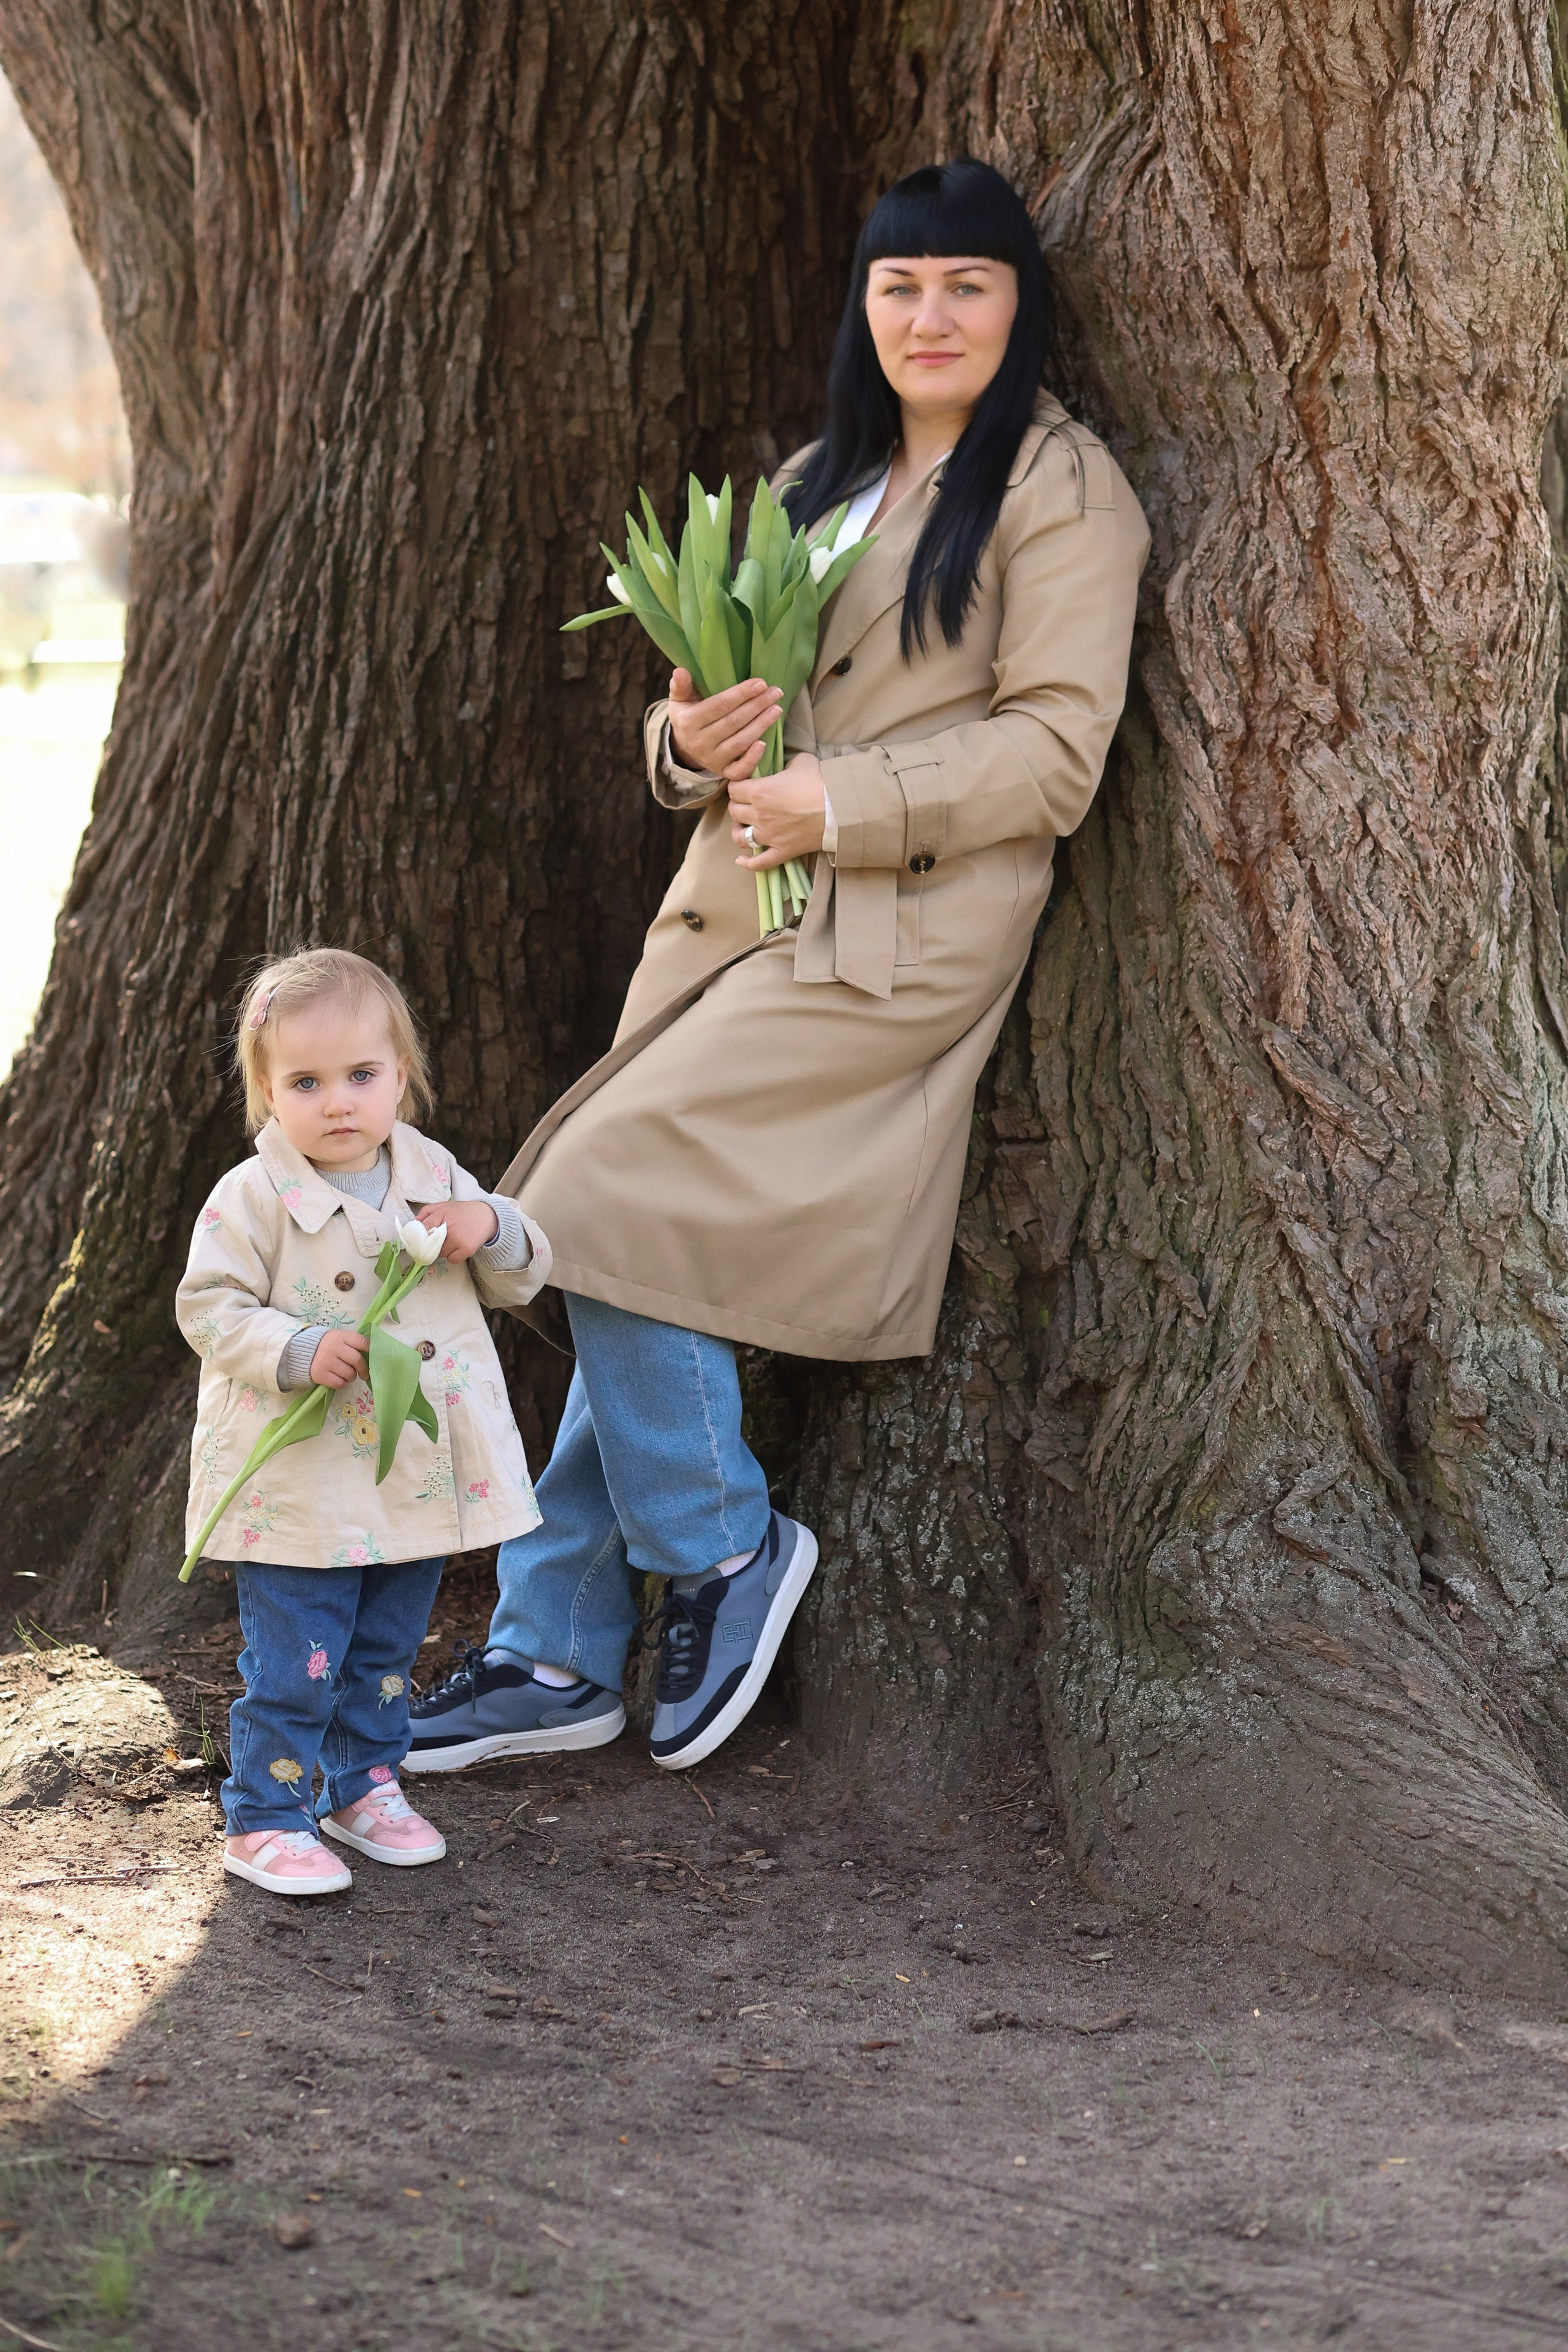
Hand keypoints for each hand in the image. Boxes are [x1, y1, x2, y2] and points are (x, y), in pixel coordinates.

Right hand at [310, 1329, 367, 1388]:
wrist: (304, 1352)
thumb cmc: (328, 1346)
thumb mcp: (340, 1339)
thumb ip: (354, 1344)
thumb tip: (373, 1355)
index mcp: (340, 1336)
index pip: (362, 1342)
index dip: (371, 1351)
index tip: (374, 1358)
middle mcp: (333, 1348)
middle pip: (357, 1360)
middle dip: (364, 1369)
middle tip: (364, 1374)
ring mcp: (326, 1361)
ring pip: (350, 1374)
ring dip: (351, 1376)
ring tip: (346, 1373)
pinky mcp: (320, 1374)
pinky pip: (340, 1383)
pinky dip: (342, 1383)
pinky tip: (338, 1378)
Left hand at [415, 1199, 498, 1261]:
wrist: (487, 1216)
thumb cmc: (462, 1212)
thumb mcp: (444, 1206)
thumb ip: (427, 1212)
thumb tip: (412, 1224)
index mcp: (442, 1214)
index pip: (423, 1227)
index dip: (419, 1235)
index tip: (419, 1239)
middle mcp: (449, 1227)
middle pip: (430, 1244)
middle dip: (433, 1243)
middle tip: (441, 1238)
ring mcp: (458, 1240)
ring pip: (440, 1254)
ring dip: (444, 1250)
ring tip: (453, 1240)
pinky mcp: (467, 1250)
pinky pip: (451, 1260)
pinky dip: (454, 1256)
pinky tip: (459, 1247)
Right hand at [668, 669, 782, 780]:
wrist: (685, 746)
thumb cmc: (688, 715)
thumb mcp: (680, 699)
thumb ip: (680, 686)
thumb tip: (680, 671)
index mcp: (688, 722)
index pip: (719, 706)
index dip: (741, 694)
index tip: (761, 683)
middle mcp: (699, 743)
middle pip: (733, 722)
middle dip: (757, 706)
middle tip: (775, 692)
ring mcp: (712, 760)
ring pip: (740, 742)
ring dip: (761, 725)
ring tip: (776, 709)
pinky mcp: (723, 772)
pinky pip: (739, 770)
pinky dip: (752, 759)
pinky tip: (765, 744)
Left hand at [729, 754, 826, 869]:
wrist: (841, 807)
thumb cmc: (821, 781)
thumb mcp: (801, 762)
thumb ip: (785, 765)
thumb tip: (784, 770)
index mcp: (760, 791)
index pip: (734, 789)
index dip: (737, 786)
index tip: (743, 786)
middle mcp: (759, 815)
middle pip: (735, 812)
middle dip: (738, 806)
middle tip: (746, 804)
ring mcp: (769, 836)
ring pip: (740, 838)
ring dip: (739, 831)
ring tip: (744, 827)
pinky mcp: (782, 851)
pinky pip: (759, 863)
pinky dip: (747, 863)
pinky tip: (741, 861)